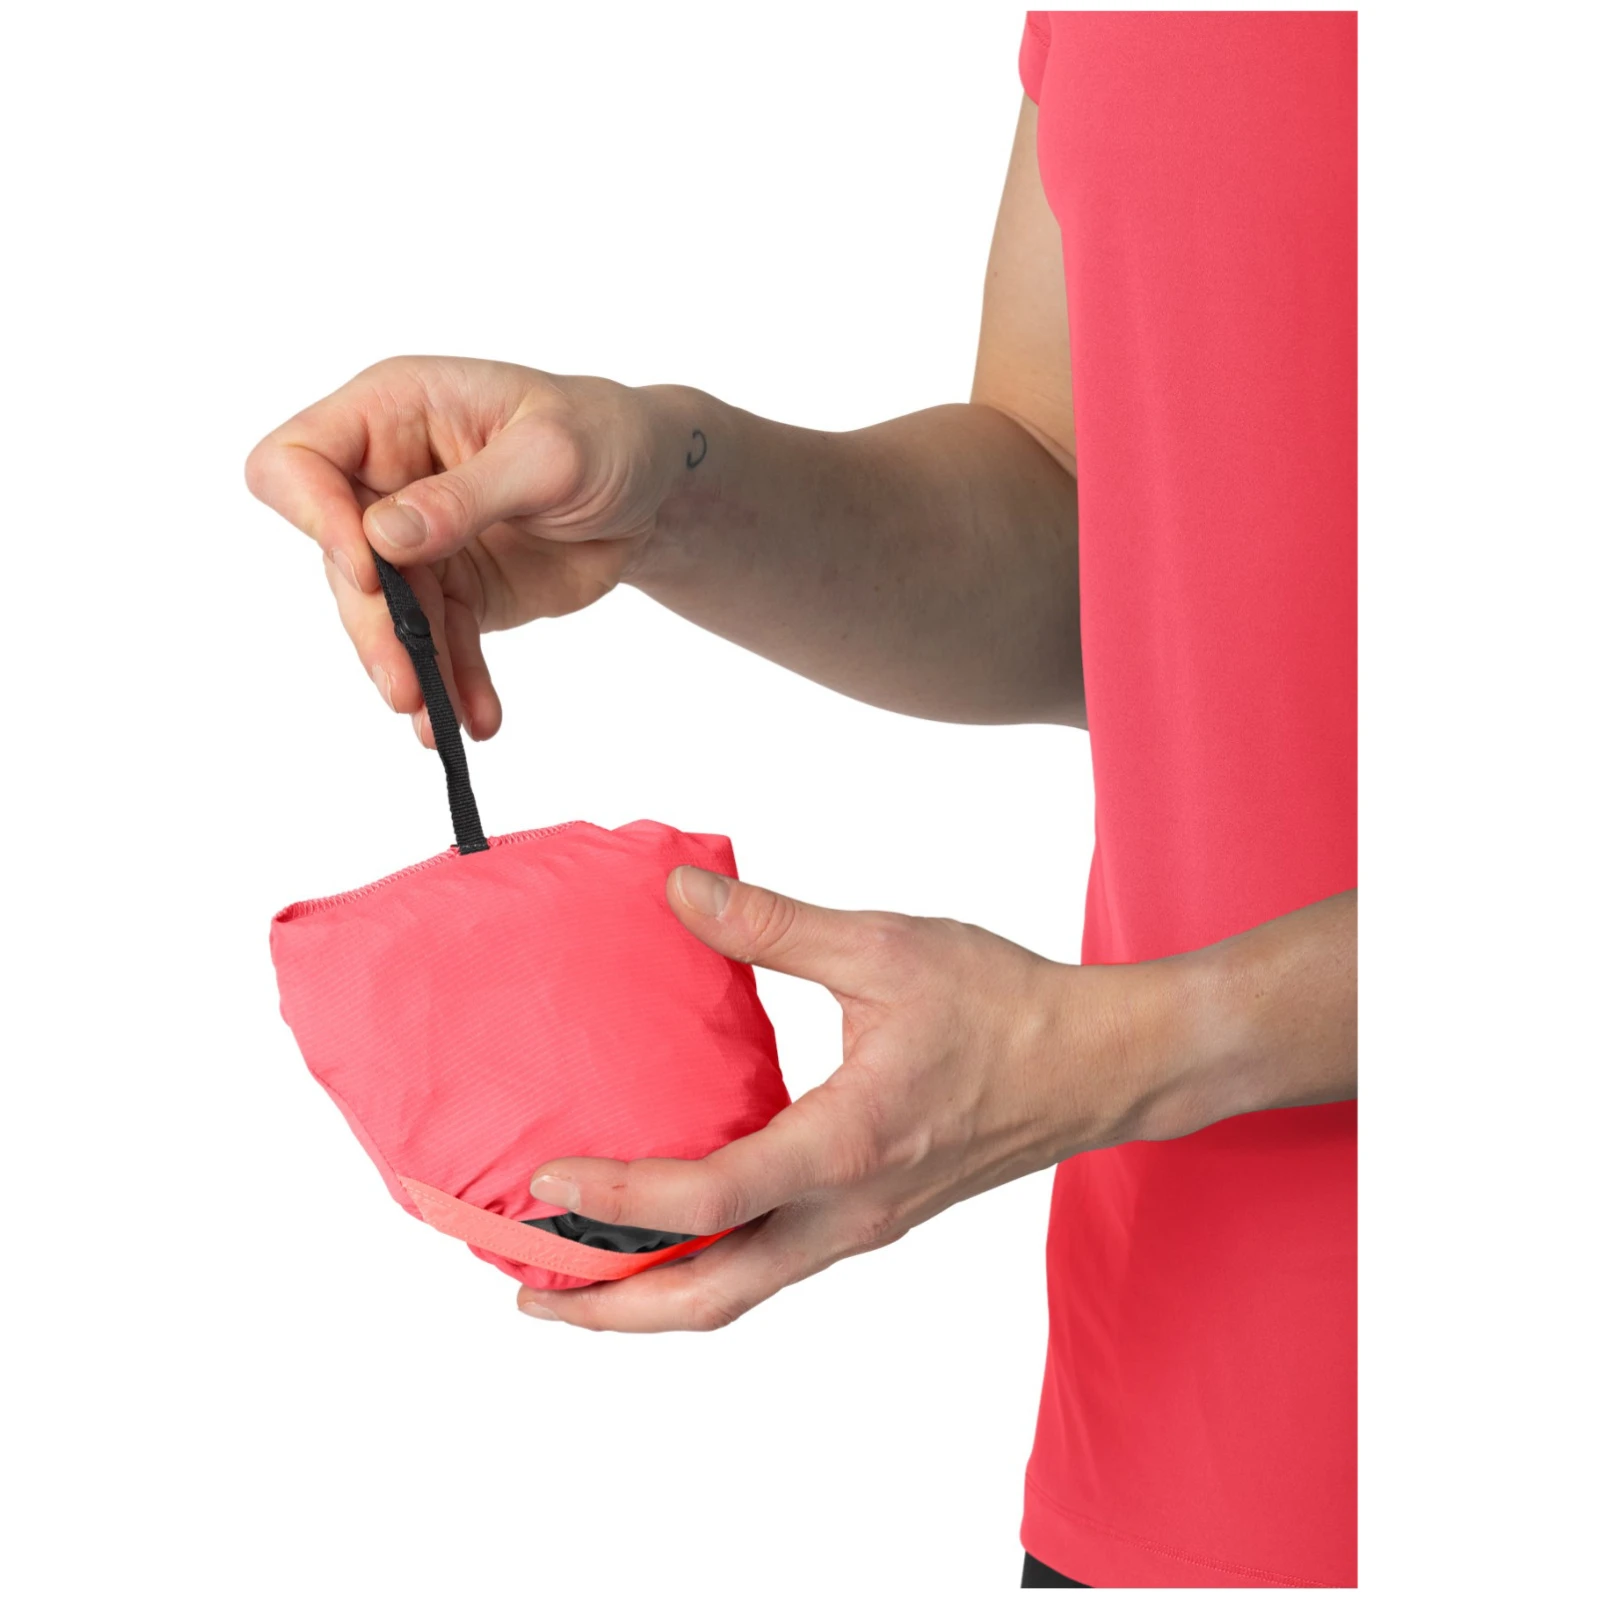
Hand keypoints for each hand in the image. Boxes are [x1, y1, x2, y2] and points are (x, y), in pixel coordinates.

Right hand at [245, 356, 687, 744]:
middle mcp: (388, 477)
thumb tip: (383, 536)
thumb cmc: (607, 436)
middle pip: (339, 558)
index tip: (367, 570)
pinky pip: (439, 647)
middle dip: (372, 626)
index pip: (300, 460)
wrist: (655, 490)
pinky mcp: (454, 592)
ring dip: (411, 671)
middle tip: (404, 686)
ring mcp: (417, 542)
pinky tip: (477, 721)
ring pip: (384, 617)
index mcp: (394, 412)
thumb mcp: (552, 455)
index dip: (314, 516)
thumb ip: (467, 495)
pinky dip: (456, 687)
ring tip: (439, 724)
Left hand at [515, 866, 1188, 1331]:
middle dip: (613, 1310)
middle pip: (713, 1296)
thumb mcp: (886, 948)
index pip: (712, 1196)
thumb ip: (775, 926)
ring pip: (742, 1292)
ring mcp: (863, 1226)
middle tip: (528, 1293)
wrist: (1101, 1064)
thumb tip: (682, 894)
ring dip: (655, 1298)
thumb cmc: (1005, 1006)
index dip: (620, 1200)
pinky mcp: (872, 1218)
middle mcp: (851, 1210)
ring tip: (579, 1280)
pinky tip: (674, 1229)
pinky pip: (772, 1266)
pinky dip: (706, 1268)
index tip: (547, 1183)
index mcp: (849, 1143)